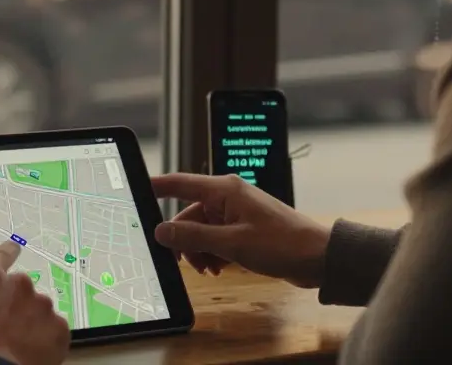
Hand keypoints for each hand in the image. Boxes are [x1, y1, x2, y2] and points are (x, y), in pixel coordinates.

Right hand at [0, 241, 70, 364]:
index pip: (2, 254)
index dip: (8, 252)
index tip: (14, 249)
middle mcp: (20, 285)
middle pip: (20, 289)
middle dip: (13, 303)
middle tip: (1, 325)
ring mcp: (42, 306)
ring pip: (38, 310)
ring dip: (29, 321)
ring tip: (14, 343)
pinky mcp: (58, 329)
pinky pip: (52, 331)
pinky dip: (44, 339)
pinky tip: (29, 352)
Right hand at [151, 173, 330, 288]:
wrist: (316, 258)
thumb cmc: (282, 243)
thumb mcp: (232, 243)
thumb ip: (194, 236)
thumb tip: (161, 231)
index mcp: (224, 190)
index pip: (179, 183)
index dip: (155, 186)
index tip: (134, 189)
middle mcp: (228, 196)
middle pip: (188, 215)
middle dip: (184, 240)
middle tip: (186, 262)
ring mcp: (235, 212)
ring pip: (200, 230)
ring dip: (199, 250)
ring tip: (210, 268)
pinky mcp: (242, 227)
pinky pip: (215, 237)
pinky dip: (212, 252)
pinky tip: (220, 267)